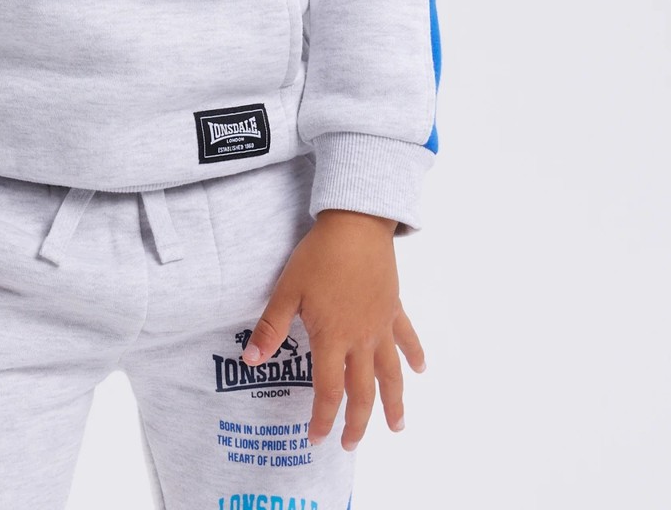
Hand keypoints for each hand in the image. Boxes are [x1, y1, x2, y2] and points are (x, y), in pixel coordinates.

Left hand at [241, 207, 425, 449]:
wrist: (356, 225)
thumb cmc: (319, 256)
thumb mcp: (288, 289)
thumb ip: (271, 327)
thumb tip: (250, 359)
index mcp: (333, 338)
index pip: (328, 391)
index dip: (323, 419)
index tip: (316, 439)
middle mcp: (361, 339)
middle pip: (363, 391)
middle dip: (358, 422)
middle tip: (351, 444)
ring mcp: (381, 324)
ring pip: (391, 373)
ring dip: (394, 402)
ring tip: (397, 426)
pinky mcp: (394, 307)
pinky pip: (407, 337)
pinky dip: (414, 355)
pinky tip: (420, 369)